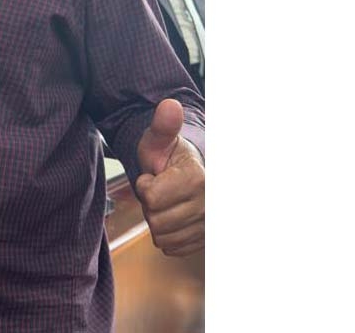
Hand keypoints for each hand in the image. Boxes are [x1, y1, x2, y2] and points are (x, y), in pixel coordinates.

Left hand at [135, 98, 204, 256]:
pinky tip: (172, 216)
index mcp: (198, 179)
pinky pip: (171, 248)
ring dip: (157, 221)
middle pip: (156, 220)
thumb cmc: (169, 156)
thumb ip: (163, 125)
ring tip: (166, 202)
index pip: (152, 198)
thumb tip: (169, 106)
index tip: (154, 176)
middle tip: (160, 190)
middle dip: (150, 205)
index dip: (146, 187)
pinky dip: (166, 235)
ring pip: (163, 237)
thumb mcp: (159, 139)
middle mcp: (208, 205)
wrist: (186, 173)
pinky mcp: (203, 241)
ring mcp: (208, 225)